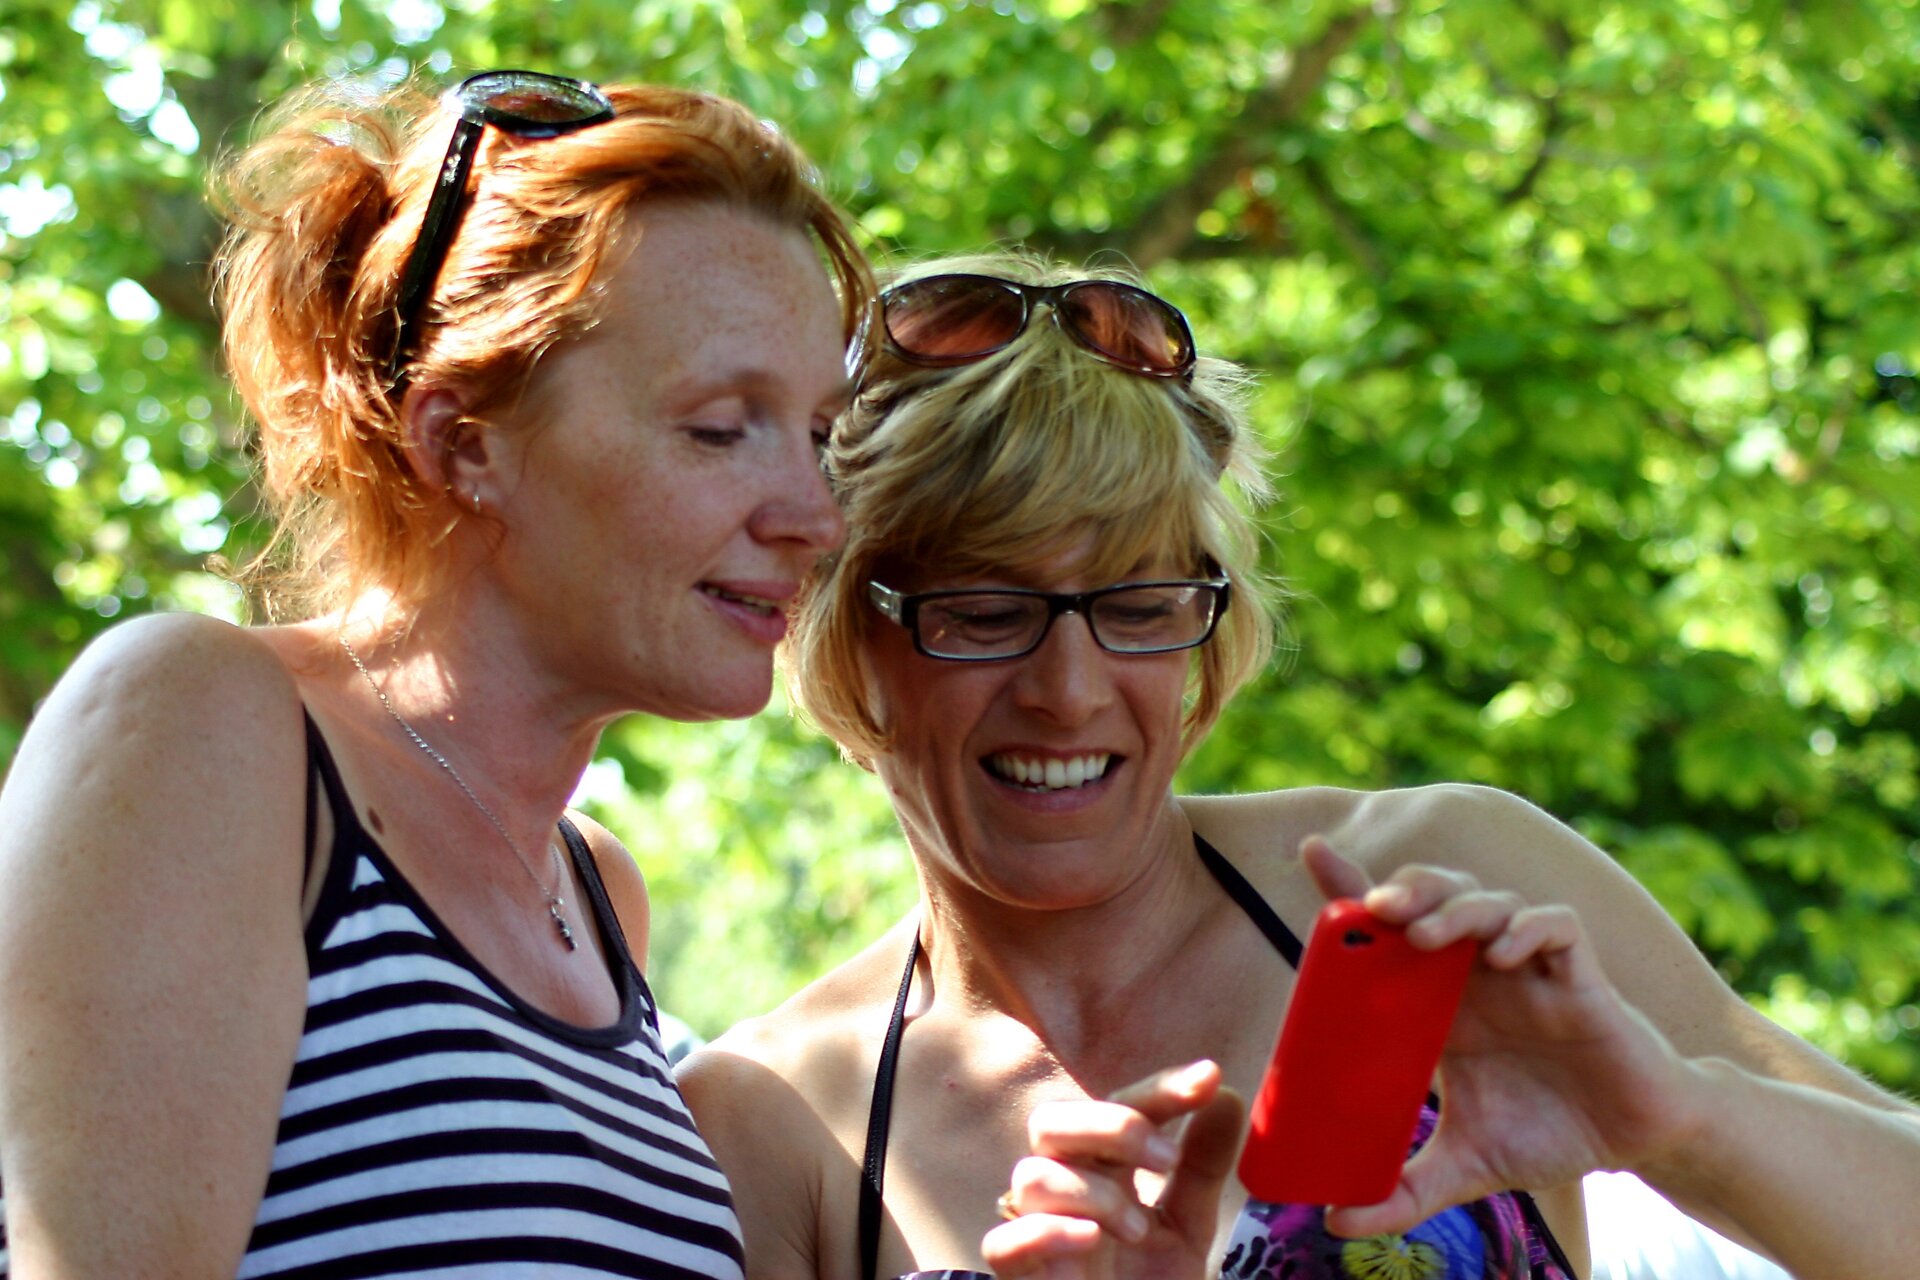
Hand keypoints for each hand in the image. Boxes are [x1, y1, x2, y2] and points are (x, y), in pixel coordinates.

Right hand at [982, 1060, 1244, 1279]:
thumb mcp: (1188, 1226)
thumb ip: (1203, 1165)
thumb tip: (1230, 1096)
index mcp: (1101, 1171)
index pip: (1115, 1108)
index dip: (1158, 1090)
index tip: (1208, 1080)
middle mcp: (1064, 1193)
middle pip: (1051, 1121)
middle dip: (1112, 1127)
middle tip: (1166, 1160)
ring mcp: (1039, 1235)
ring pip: (1031, 1177)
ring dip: (1094, 1193)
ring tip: (1139, 1230)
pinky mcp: (1024, 1279)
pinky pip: (1002, 1243)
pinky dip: (1046, 1233)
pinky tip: (1090, 1240)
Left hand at [1299, 836, 1702, 1236]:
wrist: (1634, 1142)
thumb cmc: (1546, 1133)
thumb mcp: (1464, 1166)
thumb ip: (1402, 1193)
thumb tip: (1335, 1222)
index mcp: (1438, 999)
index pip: (1388, 929)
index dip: (1350, 886)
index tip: (1311, 852)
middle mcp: (1477, 971)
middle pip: (1433, 895)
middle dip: (1403, 890)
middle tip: (1374, 909)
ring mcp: (1529, 968)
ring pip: (1488, 901)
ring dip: (1454, 908)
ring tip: (1423, 935)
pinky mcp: (1581, 978)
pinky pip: (1556, 927)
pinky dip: (1528, 929)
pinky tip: (1505, 953)